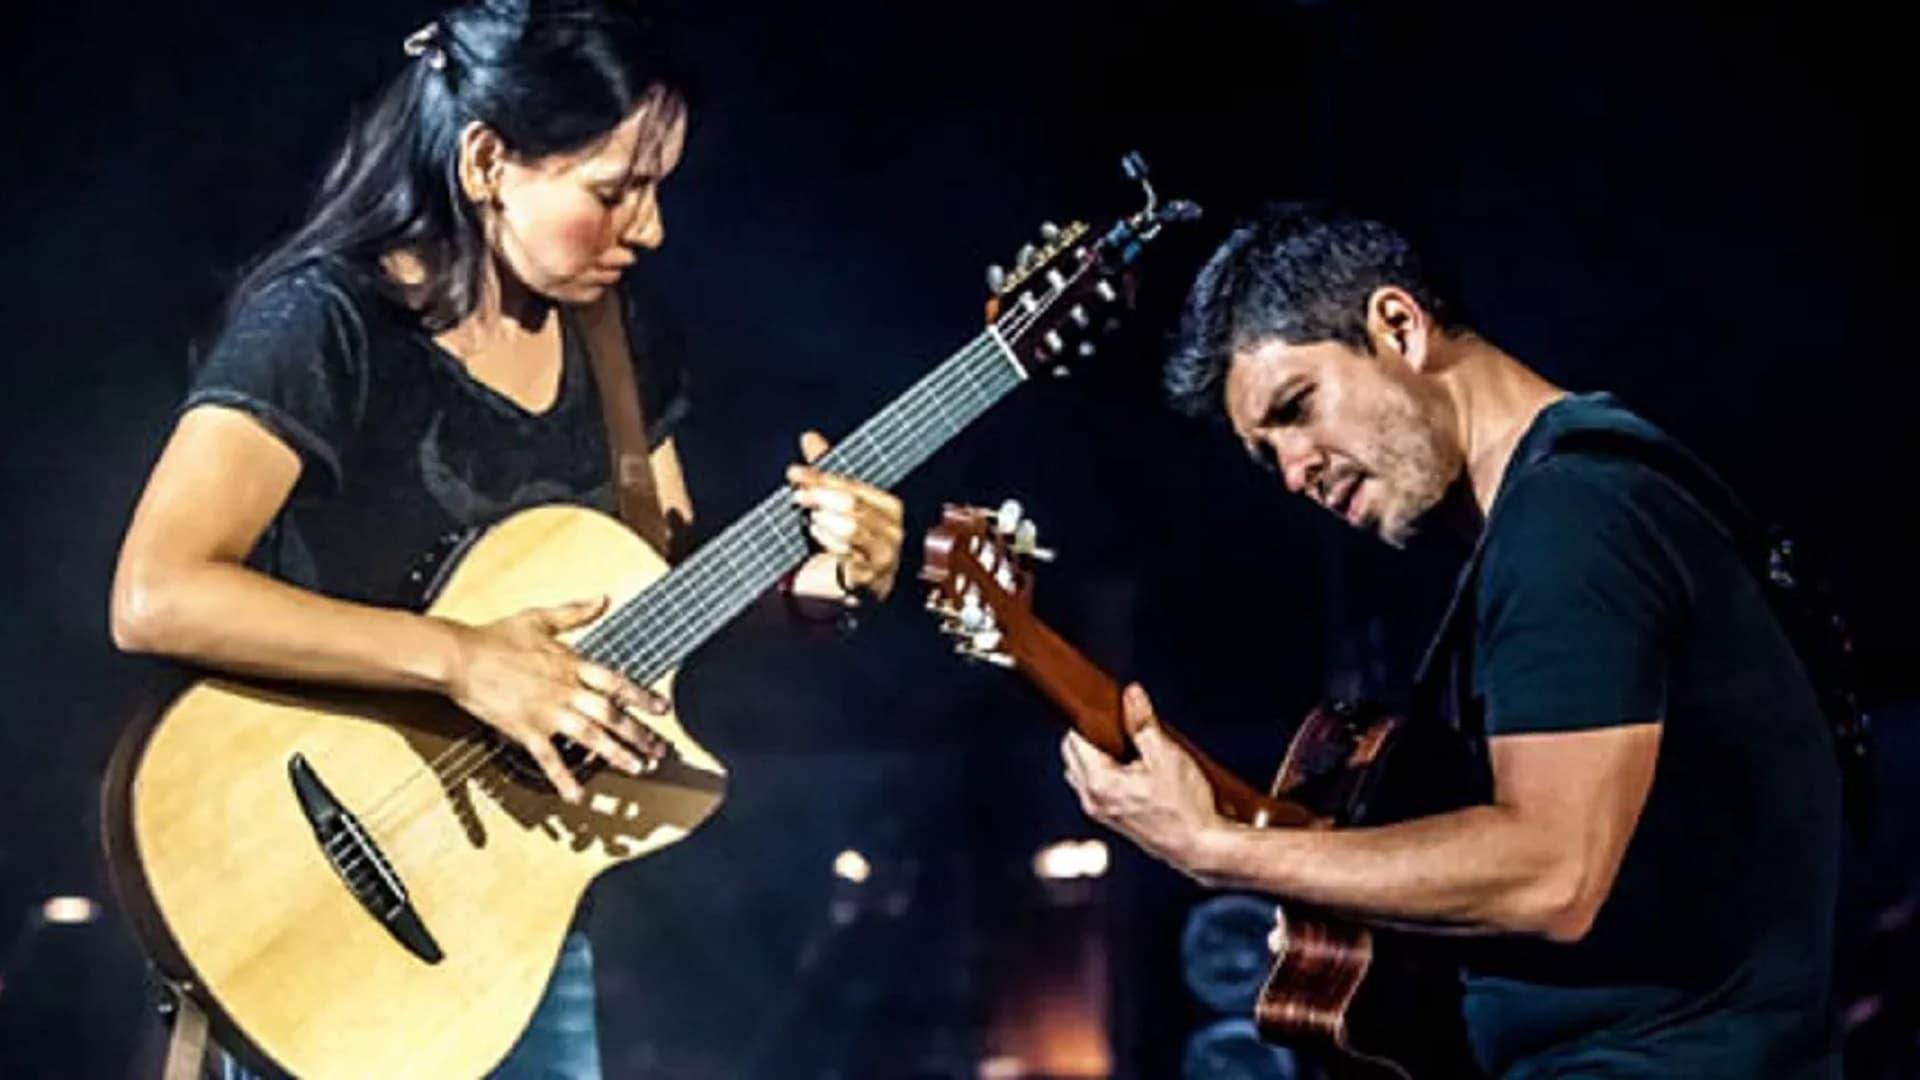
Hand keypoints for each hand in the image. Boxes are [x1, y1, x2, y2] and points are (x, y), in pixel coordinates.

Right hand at [442, 596, 670, 803]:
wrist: (461, 656)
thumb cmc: (496, 636)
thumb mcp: (540, 618)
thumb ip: (575, 612)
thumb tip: (603, 599)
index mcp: (572, 664)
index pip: (616, 682)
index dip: (642, 696)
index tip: (662, 709)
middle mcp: (566, 690)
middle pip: (611, 714)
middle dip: (638, 733)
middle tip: (657, 750)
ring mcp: (548, 712)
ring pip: (591, 736)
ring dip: (616, 754)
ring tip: (636, 768)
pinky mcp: (527, 730)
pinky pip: (550, 759)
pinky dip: (564, 779)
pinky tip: (578, 796)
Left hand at [786, 430, 904, 602]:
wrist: (836, 594)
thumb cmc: (837, 548)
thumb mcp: (831, 507)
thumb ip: (824, 475)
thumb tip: (811, 438)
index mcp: (888, 509)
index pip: (853, 485)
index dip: (821, 477)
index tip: (795, 473)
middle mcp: (893, 532)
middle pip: (853, 504)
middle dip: (820, 497)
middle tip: (797, 496)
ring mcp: (884, 558)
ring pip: (851, 528)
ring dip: (824, 525)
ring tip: (813, 526)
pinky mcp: (871, 581)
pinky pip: (847, 557)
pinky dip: (829, 548)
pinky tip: (820, 546)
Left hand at [1061, 683, 1224, 881]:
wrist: (1201, 848)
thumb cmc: (1185, 805)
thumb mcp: (1165, 754)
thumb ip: (1142, 722)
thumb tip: (1131, 694)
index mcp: (1098, 782)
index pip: (1073, 738)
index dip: (1089, 718)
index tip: (1108, 708)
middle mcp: (1092, 800)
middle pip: (1073, 755)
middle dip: (1093, 735)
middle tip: (1124, 725)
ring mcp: (1101, 813)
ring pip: (1084, 772)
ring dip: (1100, 756)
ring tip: (1132, 748)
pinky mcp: (1113, 820)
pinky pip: (1097, 789)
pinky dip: (1107, 774)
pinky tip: (1136, 770)